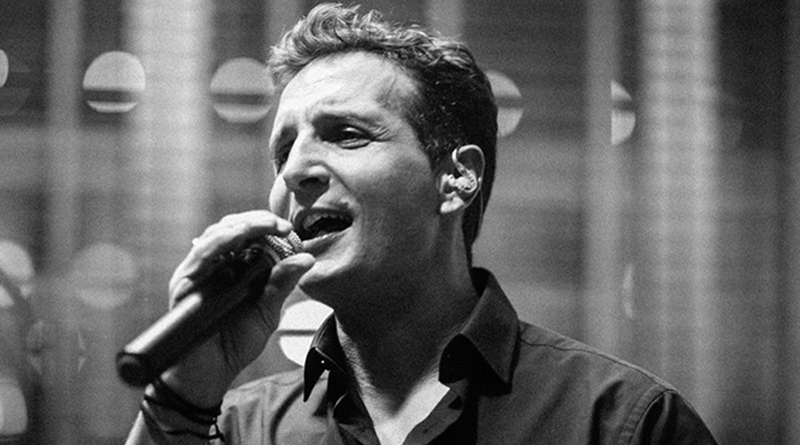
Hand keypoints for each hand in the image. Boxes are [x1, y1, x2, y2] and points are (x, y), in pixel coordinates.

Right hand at [160, 211, 313, 406]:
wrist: (211, 373)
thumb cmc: (236, 342)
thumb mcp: (267, 311)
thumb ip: (282, 284)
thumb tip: (307, 258)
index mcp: (235, 267)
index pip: (248, 234)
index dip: (267, 225)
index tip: (288, 228)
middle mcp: (215, 265)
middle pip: (232, 228)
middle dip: (257, 221)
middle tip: (279, 224)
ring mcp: (198, 272)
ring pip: (216, 235)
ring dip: (241, 225)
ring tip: (265, 225)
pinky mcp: (184, 282)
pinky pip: (200, 255)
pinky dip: (219, 242)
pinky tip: (237, 237)